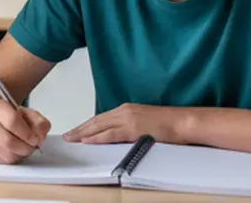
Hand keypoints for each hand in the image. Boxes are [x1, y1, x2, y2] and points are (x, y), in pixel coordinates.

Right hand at [0, 98, 50, 164]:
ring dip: (21, 154)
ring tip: (23, 147)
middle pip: (9, 142)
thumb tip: (40, 135)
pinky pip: (3, 162)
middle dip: (26, 147)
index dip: (28, 133)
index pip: (12, 121)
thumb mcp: (27, 113)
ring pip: (8, 155)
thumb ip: (39, 122)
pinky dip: (14, 159)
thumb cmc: (11, 117)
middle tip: (32, 146)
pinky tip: (14, 151)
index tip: (36, 138)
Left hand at [64, 103, 186, 144]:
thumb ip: (130, 125)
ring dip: (83, 133)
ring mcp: (128, 119)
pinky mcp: (133, 129)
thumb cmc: (169, 124)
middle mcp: (124, 111)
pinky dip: (97, 137)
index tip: (76, 130)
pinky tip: (87, 140)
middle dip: (80, 129)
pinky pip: (110, 134)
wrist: (183, 122)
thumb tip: (120, 134)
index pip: (101, 118)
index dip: (87, 125)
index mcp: (126, 109)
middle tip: (67, 136)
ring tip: (71, 139)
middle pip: (96, 121)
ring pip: (99, 127)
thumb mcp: (144, 121)